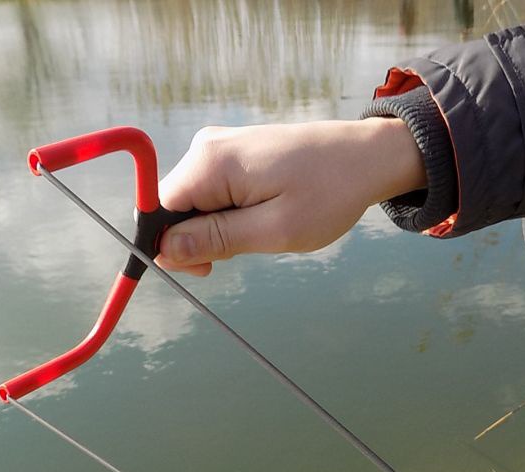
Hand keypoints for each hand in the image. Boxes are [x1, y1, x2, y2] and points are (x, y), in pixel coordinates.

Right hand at [156, 119, 425, 276]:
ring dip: (217, 230)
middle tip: (243, 253)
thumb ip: (215, 239)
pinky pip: (213, 194)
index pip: (158, 210)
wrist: (366, 157)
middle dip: (197, 240)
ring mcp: (220, 148)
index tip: (204, 269)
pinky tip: (262, 218)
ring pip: (194, 204)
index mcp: (210, 163)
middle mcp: (206, 148)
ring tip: (262, 232)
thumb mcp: (273, 230)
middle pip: (174, 208)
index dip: (170, 246)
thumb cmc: (328, 194)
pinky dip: (230, 216)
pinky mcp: (234, 154)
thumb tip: (163, 251)